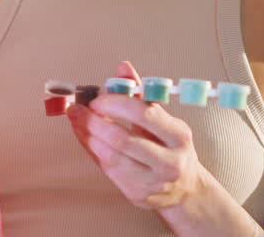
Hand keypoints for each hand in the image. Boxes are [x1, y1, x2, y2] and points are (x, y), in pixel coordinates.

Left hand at [66, 60, 206, 210]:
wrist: (185, 189)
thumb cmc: (170, 147)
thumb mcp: (162, 118)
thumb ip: (140, 93)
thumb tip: (122, 68)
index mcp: (179, 136)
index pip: (143, 114)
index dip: (115, 103)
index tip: (98, 99)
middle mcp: (170, 162)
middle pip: (123, 139)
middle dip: (94, 122)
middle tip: (79, 110)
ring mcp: (154, 182)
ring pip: (112, 157)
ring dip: (88, 137)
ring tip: (77, 122)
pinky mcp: (138, 195)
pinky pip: (108, 171)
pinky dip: (93, 152)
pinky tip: (86, 139)